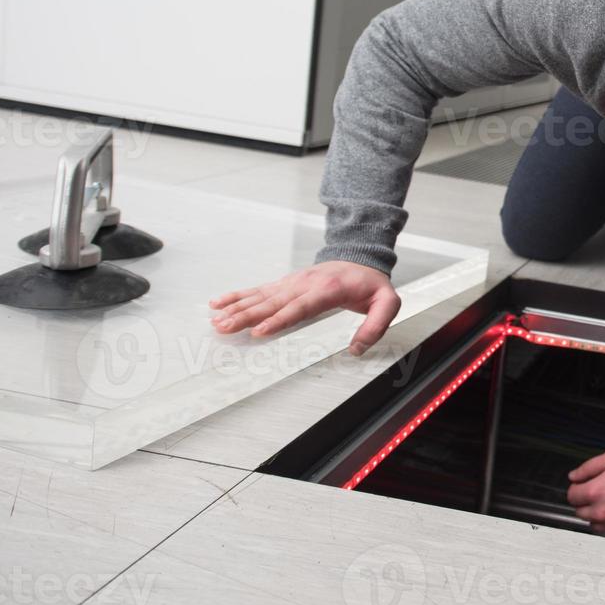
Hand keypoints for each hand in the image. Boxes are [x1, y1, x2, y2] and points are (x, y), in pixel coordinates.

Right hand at [207, 260, 400, 355]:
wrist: (362, 256)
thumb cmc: (371, 283)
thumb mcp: (387, 303)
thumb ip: (376, 325)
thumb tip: (357, 348)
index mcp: (328, 289)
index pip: (301, 306)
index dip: (279, 319)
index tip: (260, 331)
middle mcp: (306, 284)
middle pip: (273, 302)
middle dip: (248, 316)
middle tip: (226, 327)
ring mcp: (293, 282)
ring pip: (261, 295)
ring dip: (237, 307)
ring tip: (217, 319)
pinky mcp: (286, 283)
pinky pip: (259, 289)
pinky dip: (238, 295)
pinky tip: (219, 302)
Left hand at [566, 450, 604, 538]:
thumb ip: (587, 468)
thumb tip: (573, 476)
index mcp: (596, 491)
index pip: (572, 496)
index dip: (577, 488)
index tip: (583, 485)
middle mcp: (602, 511)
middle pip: (579, 512)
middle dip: (585, 501)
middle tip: (598, 492)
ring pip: (592, 524)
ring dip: (595, 514)